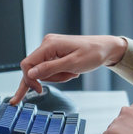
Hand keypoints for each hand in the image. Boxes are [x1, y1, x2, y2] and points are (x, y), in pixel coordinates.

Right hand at [10, 34, 128, 104]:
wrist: (105, 49)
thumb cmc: (92, 53)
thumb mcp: (72, 64)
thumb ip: (50, 69)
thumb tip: (30, 74)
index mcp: (49, 44)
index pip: (27, 64)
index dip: (30, 79)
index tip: (39, 90)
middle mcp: (47, 43)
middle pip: (34, 68)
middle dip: (49, 78)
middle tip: (65, 79)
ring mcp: (50, 47)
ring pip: (43, 70)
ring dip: (57, 77)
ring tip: (72, 73)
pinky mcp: (54, 52)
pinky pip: (49, 67)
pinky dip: (58, 73)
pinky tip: (70, 72)